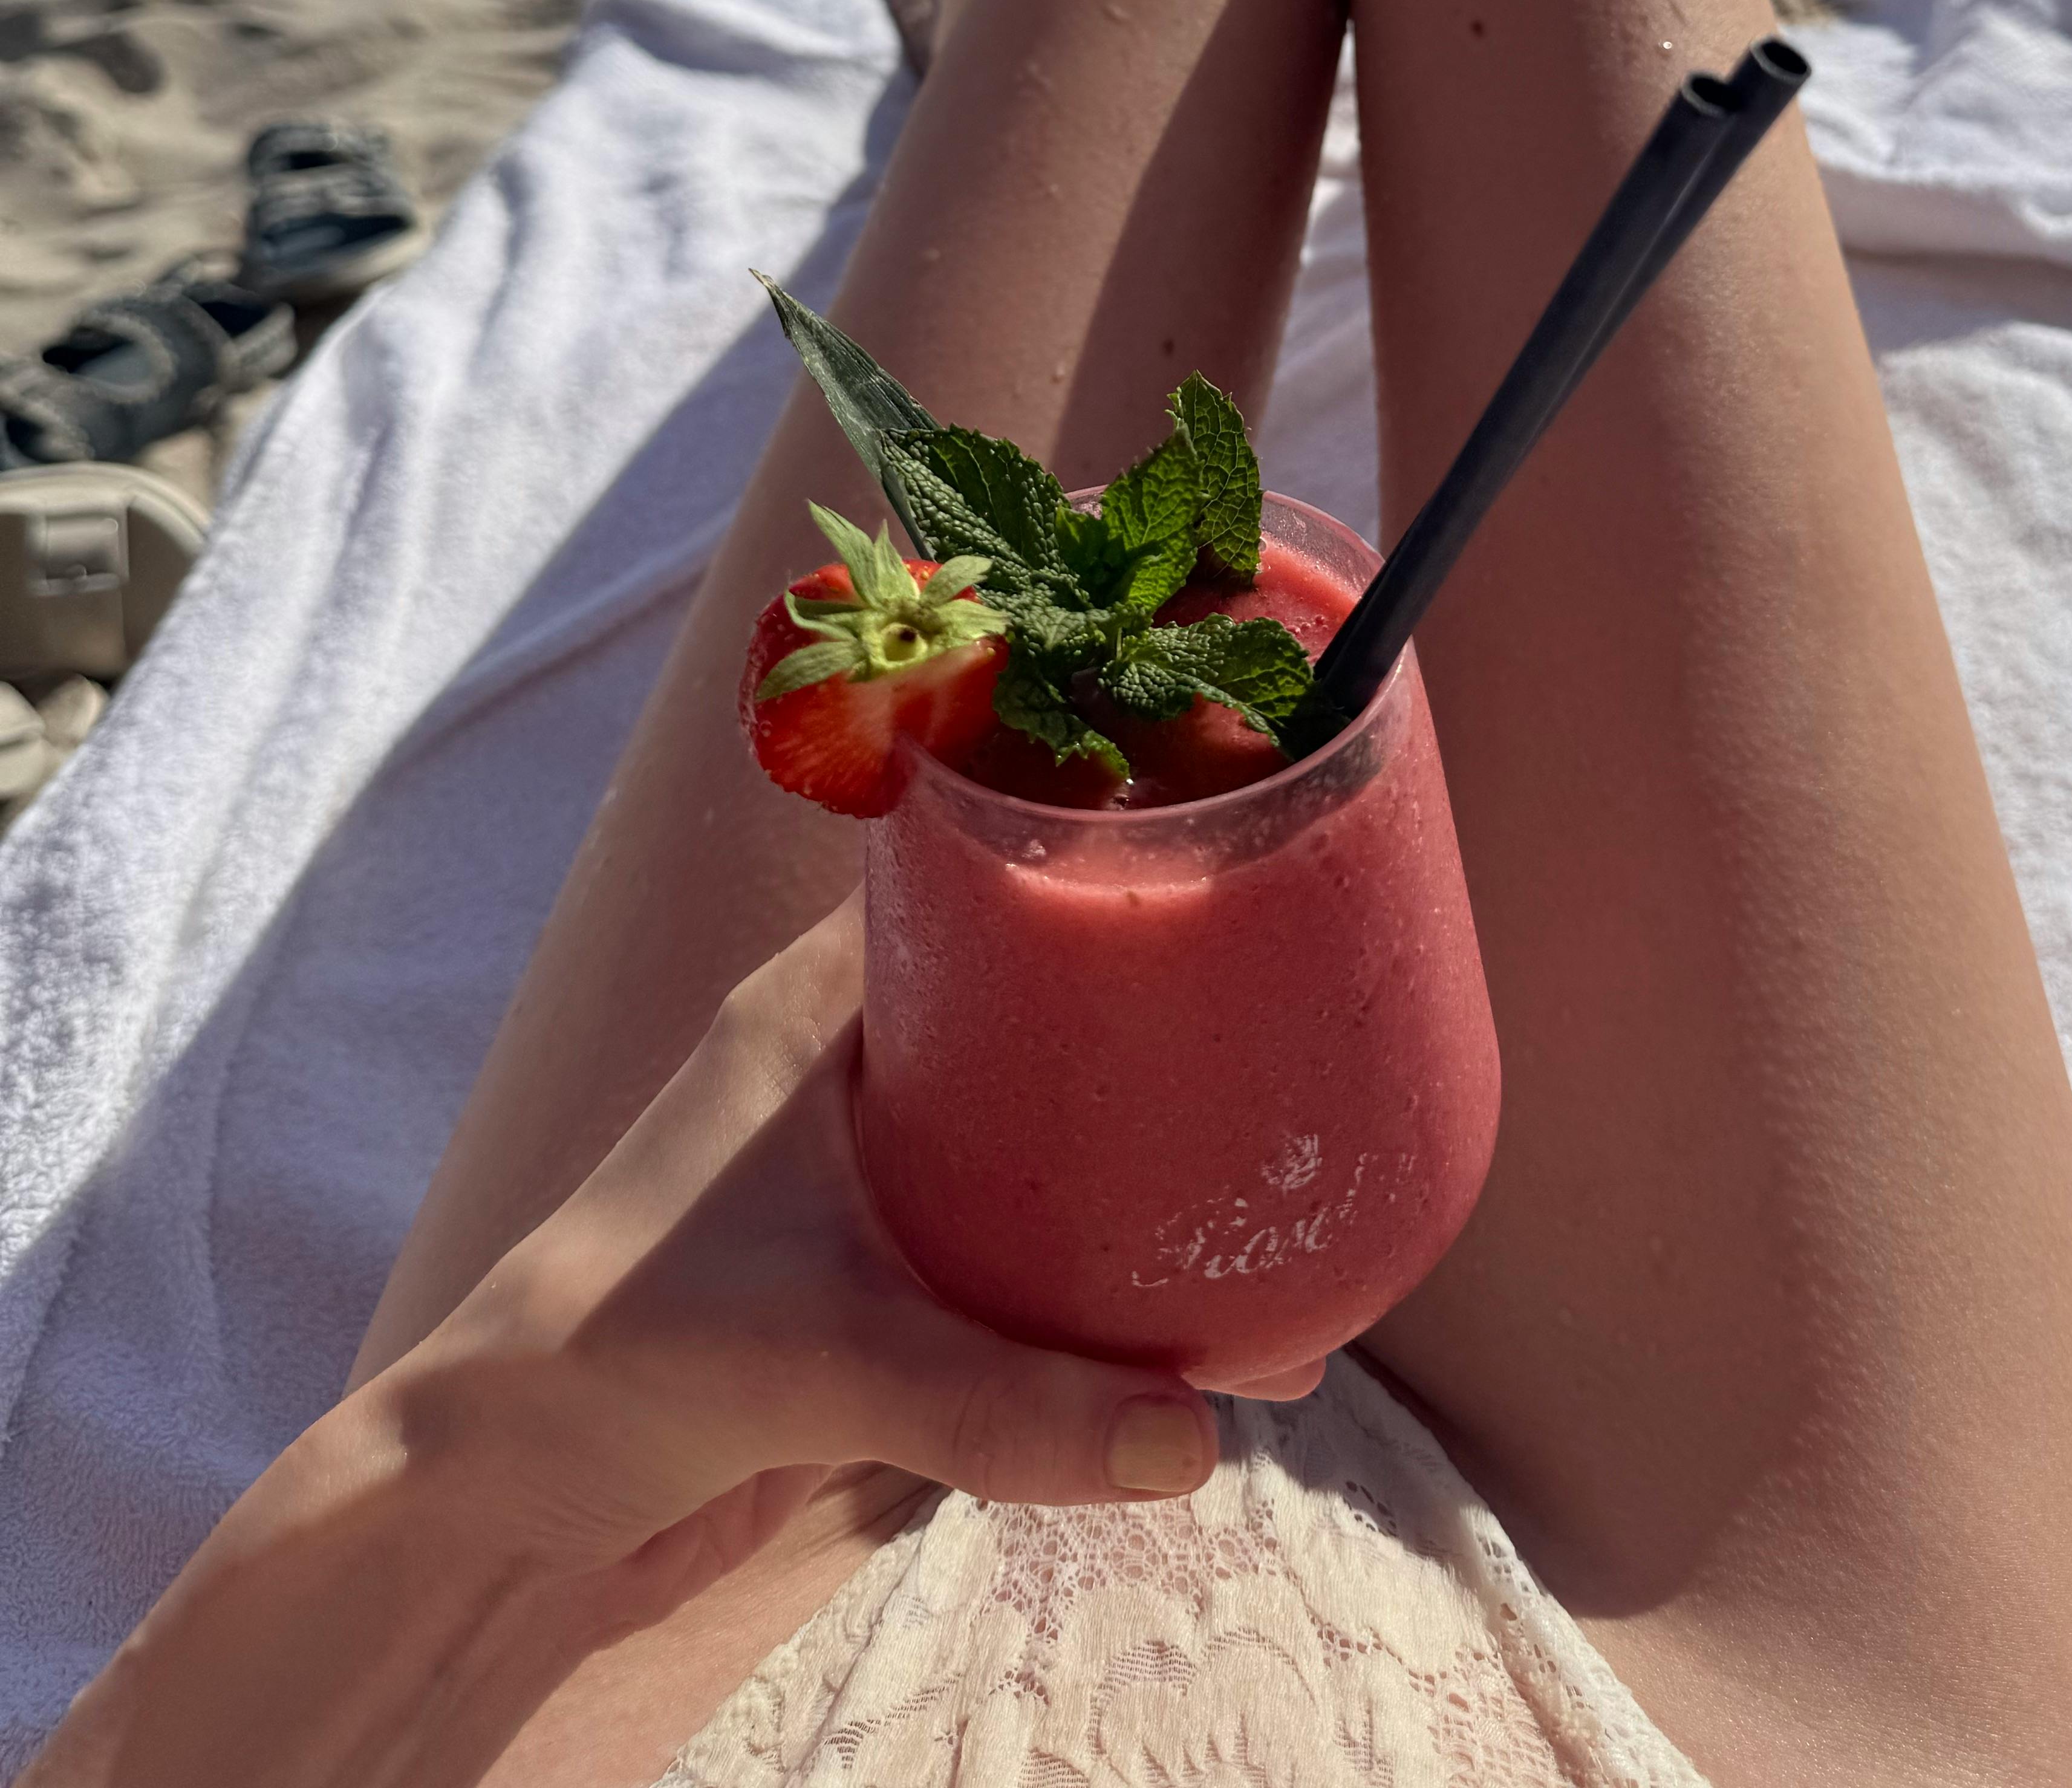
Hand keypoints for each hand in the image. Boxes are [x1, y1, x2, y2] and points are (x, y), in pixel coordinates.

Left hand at [34, 902, 1269, 1787]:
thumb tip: (1198, 1436)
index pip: (987, 867)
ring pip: (1045, 1108)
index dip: (1101, 842)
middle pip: (1042, 987)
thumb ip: (1009, 1406)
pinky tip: (1197, 1291)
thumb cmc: (618, 1356)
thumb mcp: (828, 1363)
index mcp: (830, 1000)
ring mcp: (881, 1158)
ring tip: (1286, 1165)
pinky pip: (1028, 1221)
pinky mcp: (893, 1263)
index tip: (1233, 842)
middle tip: (1302, 1022)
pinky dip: (1104, 1241)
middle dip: (1160, 1004)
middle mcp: (864, 1053)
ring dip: (1141, 1132)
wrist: (505, 1492)